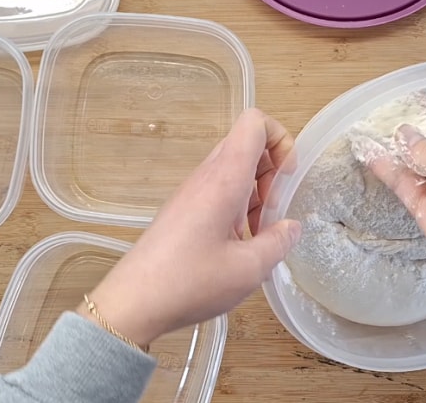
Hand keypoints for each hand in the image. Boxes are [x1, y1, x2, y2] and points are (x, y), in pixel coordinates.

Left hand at [79, 109, 301, 346]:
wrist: (134, 301)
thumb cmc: (190, 282)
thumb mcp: (249, 269)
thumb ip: (278, 243)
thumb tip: (291, 227)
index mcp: (224, 179)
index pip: (254, 123)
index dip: (281, 140)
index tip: (288, 179)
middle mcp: (206, 177)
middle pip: (247, 145)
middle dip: (272, 171)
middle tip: (275, 211)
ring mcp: (192, 192)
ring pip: (234, 170)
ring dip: (256, 193)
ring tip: (259, 234)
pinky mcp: (184, 210)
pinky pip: (219, 191)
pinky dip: (238, 208)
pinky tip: (240, 245)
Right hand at [366, 103, 425, 348]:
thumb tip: (403, 138)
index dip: (424, 110)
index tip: (391, 102)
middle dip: (405, 129)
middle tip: (370, 118)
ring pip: (416, 165)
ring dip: (392, 150)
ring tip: (361, 134)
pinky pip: (409, 190)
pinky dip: (389, 175)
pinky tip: (370, 157)